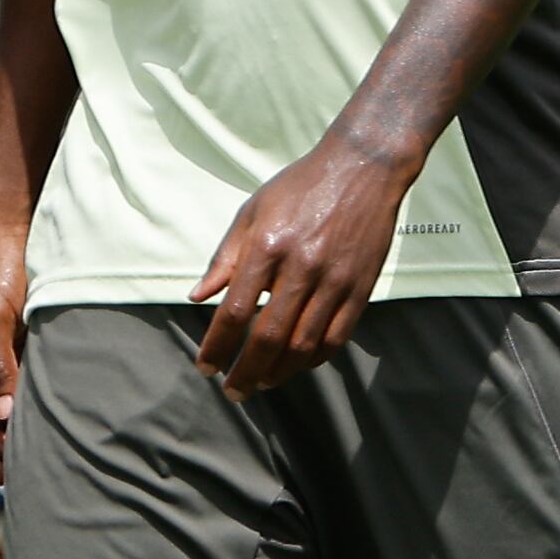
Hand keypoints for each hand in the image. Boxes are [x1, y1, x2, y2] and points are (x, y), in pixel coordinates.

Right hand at [0, 227, 29, 482]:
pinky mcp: (16, 346)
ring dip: (16, 430)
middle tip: (30, 473)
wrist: (12, 226)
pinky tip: (55, 420)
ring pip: (1, 407)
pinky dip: (33, 406)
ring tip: (45, 453)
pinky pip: (21, 386)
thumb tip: (4, 418)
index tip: (0, 476)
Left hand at [187, 135, 415, 399]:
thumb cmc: (299, 188)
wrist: (362, 167)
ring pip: (303, 345)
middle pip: (268, 337)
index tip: (206, 368)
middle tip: (233, 391)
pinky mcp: (360, 287)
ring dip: (279, 373)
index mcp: (267, 246)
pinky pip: (336, 337)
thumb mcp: (252, 212)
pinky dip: (314, 359)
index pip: (234, 312)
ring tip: (262, 382)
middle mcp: (301, 266)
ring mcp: (334, 279)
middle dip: (246, 372)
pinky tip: (297, 365)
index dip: (217, 347)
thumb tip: (197, 297)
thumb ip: (224, 258)